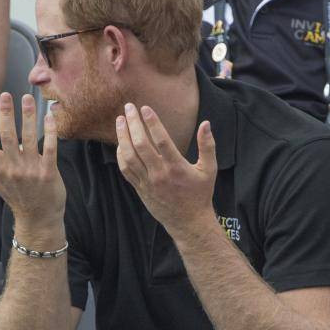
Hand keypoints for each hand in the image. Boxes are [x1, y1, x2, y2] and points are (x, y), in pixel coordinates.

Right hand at [0, 93, 65, 228]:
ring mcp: (32, 171)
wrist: (38, 217)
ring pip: (29, 139)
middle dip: (6, 115)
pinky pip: (50, 148)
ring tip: (27, 97)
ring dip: (28, 117)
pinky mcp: (49, 172)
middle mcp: (13, 169)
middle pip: (8, 137)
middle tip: (4, 95)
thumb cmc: (15, 196)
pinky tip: (49, 116)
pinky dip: (50, 131)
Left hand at [115, 103, 216, 239]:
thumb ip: (208, 146)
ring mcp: (147, 182)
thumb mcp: (209, 169)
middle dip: (133, 124)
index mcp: (177, 167)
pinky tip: (120, 142)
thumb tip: (206, 124)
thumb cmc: (200, 193)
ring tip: (120, 120)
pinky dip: (120, 154)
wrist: (187, 222)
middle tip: (128, 107)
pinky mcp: (140, 188)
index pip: (161, 140)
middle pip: (140, 145)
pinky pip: (125, 169)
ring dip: (122, 137)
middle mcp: (160, 174)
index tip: (145, 108)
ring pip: (129, 156)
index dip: (152, 122)